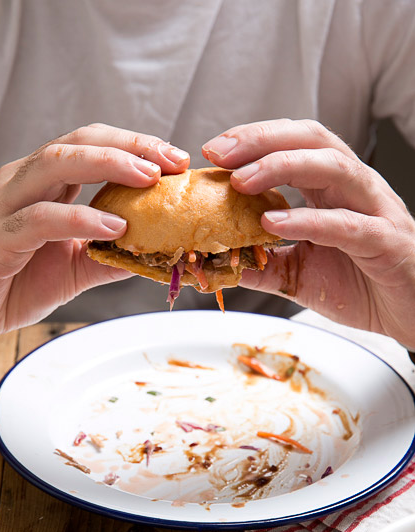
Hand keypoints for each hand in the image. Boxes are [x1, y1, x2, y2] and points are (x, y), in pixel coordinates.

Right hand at [0, 124, 188, 361]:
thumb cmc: (8, 285)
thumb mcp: (72, 269)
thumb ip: (110, 259)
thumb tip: (157, 257)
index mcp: (40, 184)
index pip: (90, 145)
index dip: (134, 146)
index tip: (176, 160)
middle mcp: (21, 183)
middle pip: (77, 142)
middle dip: (130, 145)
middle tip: (172, 161)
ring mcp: (5, 206)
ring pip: (55, 164)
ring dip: (107, 165)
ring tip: (149, 179)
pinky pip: (40, 218)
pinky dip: (80, 218)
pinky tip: (113, 226)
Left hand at [203, 119, 414, 348]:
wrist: (411, 314)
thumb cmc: (364, 286)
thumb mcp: (300, 275)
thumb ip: (263, 265)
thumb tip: (220, 264)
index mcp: (334, 190)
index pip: (294, 144)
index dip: (254, 140)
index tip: (213, 152)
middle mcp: (355, 189)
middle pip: (312, 140)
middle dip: (261, 140)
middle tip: (219, 154)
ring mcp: (374, 211)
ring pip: (333, 167)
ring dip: (282, 167)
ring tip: (241, 181)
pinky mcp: (385, 242)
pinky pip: (347, 224)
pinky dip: (308, 220)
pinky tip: (274, 222)